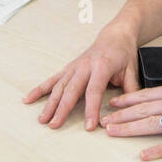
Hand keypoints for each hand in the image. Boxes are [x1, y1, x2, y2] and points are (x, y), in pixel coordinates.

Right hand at [23, 22, 139, 129]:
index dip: (91, 109)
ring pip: (59, 86)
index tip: (88, 126)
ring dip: (49, 103)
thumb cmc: (123, 53)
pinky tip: (29, 99)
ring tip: (42, 119)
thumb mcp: (132, 70)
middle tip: (54, 125)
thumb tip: (131, 110)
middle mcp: (85, 66)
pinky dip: (40, 89)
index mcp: (102, 66)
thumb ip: (131, 89)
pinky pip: (52, 79)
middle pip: (71, 90)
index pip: (94, 90)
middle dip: (62, 109)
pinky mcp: (68, 68)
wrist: (115, 35)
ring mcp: (74, 67)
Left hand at [101, 79, 161, 159]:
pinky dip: (158, 150)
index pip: (148, 94)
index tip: (112, 103)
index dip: (128, 99)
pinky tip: (144, 155)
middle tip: (104, 121)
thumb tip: (160, 98)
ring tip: (114, 132)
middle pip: (146, 109)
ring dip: (131, 129)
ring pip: (155, 123)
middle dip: (122, 115)